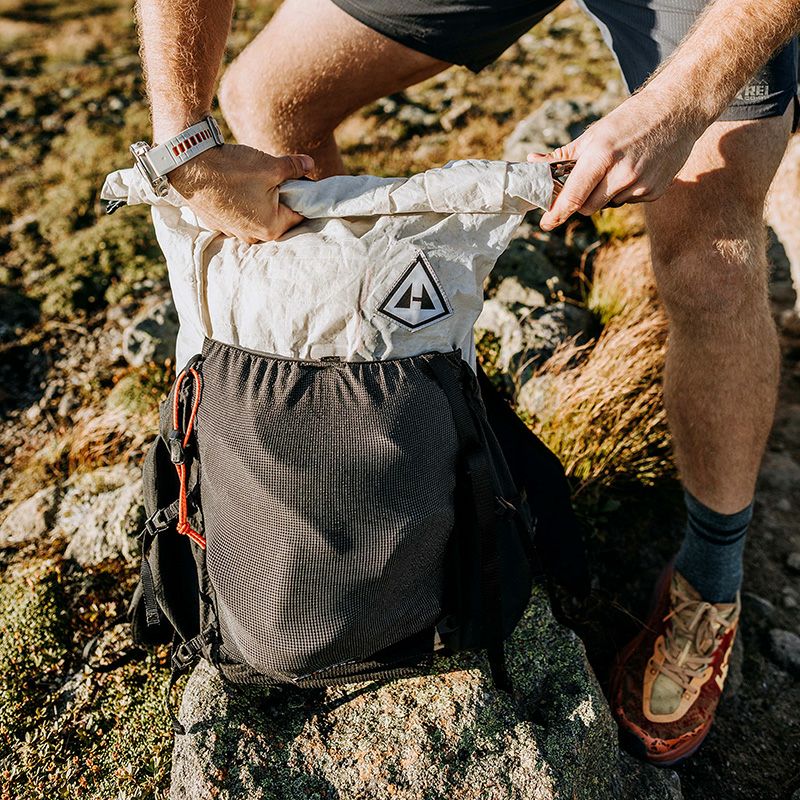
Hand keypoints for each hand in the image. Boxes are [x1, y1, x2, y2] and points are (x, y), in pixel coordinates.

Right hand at [168, 143, 314, 242]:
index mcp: (271, 228)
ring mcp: (233, 232)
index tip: (300, 180)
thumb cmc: (232, 168)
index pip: (299, 214)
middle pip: (278, 217)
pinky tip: (235, 185)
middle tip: (275, 177)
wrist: (188, 165)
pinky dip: (241, 202)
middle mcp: (253, 237)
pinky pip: (238, 215)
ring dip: (260, 201)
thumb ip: (294, 168)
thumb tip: (310, 164)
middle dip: (280, 198)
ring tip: (252, 180)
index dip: (302, 195)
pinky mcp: (218, 224)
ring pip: (257, 216)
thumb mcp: (271, 166)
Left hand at [528, 89, 708, 229]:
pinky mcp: (654, 192)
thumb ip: (563, 155)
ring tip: (619, 167)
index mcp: (602, 155)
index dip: (557, 213)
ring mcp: (641, 185)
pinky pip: (628, 201)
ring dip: (605, 194)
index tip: (546, 223)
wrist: (677, 111)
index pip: (574, 196)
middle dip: (581, 200)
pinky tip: (636, 169)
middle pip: (587, 207)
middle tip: (587, 182)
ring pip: (608, 205)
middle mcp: (622, 174)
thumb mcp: (595, 133)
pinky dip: (625, 191)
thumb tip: (533, 162)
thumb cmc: (630, 120)